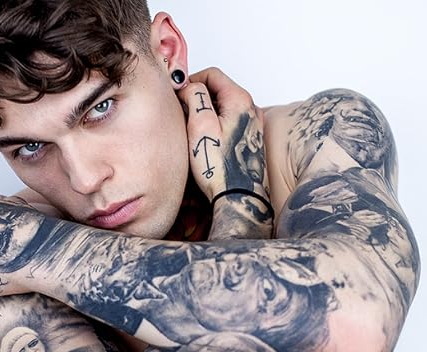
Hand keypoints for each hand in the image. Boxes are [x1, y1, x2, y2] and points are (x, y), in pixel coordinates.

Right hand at [177, 68, 267, 201]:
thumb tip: (189, 86)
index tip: (178, 95)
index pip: (212, 74)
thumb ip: (194, 97)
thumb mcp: (199, 125)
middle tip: (182, 115)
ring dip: (205, 112)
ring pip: (222, 106)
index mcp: (240, 100)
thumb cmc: (220, 167)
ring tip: (192, 132)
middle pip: (218, 89)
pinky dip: (214, 125)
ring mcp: (252, 125)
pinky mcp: (249, 139)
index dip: (191, 81)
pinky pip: (228, 122)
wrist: (238, 198)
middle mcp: (251, 109)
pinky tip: (205, 142)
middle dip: (197, 97)